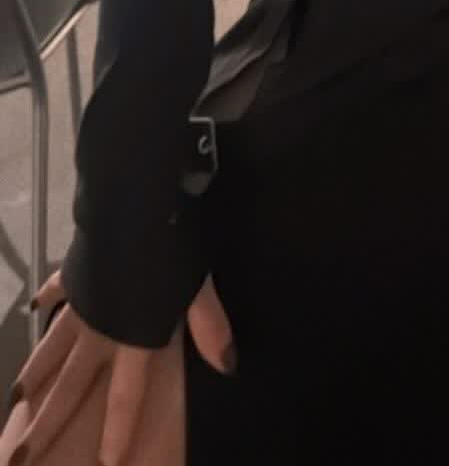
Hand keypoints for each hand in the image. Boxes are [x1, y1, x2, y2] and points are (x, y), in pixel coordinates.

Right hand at [3, 271, 235, 465]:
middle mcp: (99, 331)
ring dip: (36, 373)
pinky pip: (57, 291)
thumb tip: (228, 366)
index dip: (118, 429)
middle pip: (70, 386)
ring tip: (18, 398)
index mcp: (132, 339)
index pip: (126, 395)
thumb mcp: (199, 291)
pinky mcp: (75, 273)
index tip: (105, 463)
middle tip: (18, 459)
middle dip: (47, 424)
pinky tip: (36, 308)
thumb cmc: (171, 252)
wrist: (134, 208)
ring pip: (52, 346)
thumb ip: (210, 329)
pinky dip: (48, 300)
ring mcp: (82, 302)